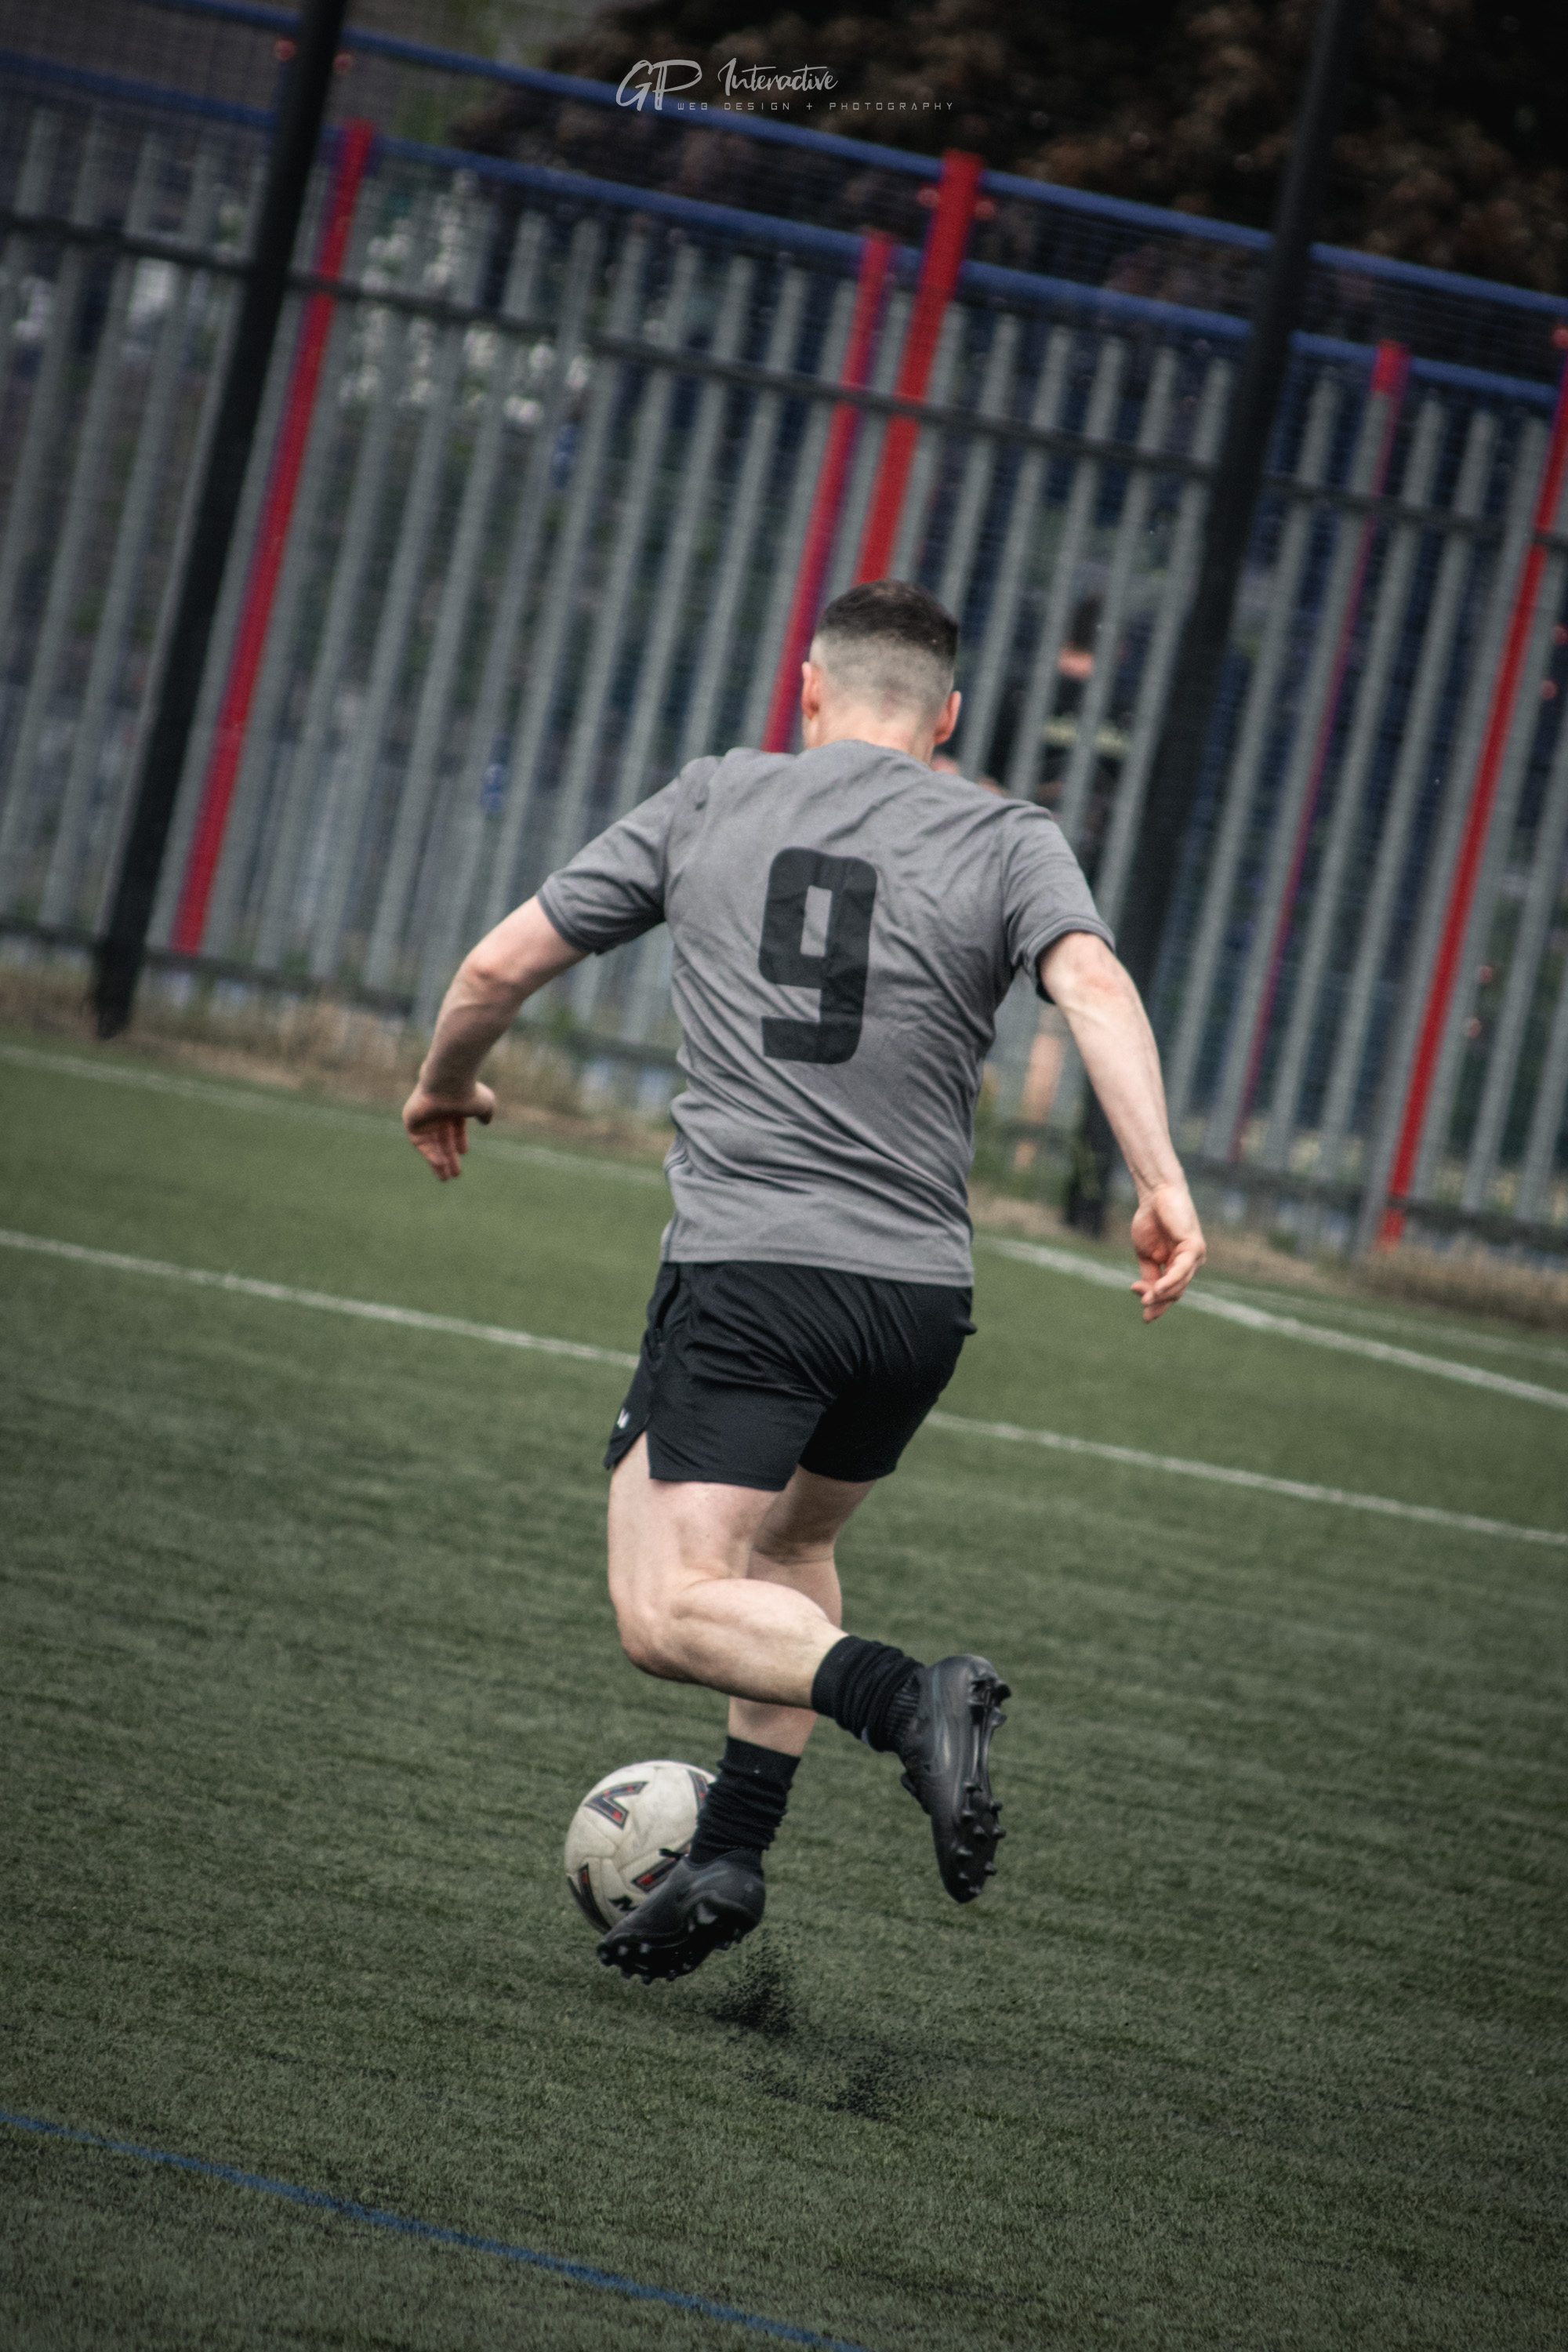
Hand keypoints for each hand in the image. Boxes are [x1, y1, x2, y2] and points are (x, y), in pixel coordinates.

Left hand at [402, 1079, 494, 1180]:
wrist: (448, 1082)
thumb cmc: (468, 1093)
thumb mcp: (484, 1104)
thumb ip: (485, 1113)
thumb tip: (485, 1121)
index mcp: (452, 1106)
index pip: (454, 1126)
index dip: (459, 1140)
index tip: (464, 1152)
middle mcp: (437, 1111)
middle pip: (441, 1138)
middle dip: (448, 1156)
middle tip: (454, 1174)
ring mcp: (423, 1115)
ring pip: (429, 1143)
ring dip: (437, 1161)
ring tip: (445, 1178)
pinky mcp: (411, 1119)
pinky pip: (418, 1141)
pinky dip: (429, 1152)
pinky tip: (439, 1163)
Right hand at [1129, 1181, 1204, 1321]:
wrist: (1155, 1195)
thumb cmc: (1151, 1221)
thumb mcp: (1146, 1254)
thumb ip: (1150, 1274)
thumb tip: (1149, 1295)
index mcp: (1179, 1265)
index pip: (1172, 1291)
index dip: (1159, 1304)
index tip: (1145, 1316)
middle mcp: (1191, 1262)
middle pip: (1177, 1291)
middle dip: (1160, 1302)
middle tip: (1144, 1309)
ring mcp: (1195, 1255)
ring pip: (1180, 1284)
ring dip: (1162, 1294)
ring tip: (1146, 1300)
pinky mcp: (1194, 1247)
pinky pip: (1182, 1270)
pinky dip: (1169, 1281)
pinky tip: (1157, 1289)